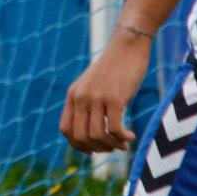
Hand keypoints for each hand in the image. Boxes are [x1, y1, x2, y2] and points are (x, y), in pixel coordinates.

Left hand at [60, 36, 148, 153]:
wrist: (128, 45)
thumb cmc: (116, 68)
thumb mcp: (95, 85)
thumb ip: (89, 104)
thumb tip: (94, 134)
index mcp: (73, 95)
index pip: (66, 130)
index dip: (78, 145)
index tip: (94, 150)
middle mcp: (81, 97)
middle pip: (81, 137)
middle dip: (97, 148)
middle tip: (113, 148)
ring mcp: (96, 97)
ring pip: (97, 136)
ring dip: (111, 145)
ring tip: (123, 143)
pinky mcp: (114, 98)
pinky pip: (114, 129)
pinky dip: (122, 138)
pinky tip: (130, 136)